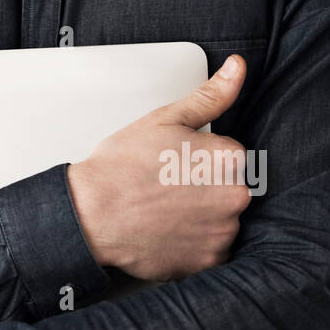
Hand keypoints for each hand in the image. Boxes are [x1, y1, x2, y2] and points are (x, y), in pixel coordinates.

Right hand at [67, 55, 252, 279]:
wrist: (92, 214)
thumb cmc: (122, 166)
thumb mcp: (165, 118)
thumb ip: (210, 95)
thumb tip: (238, 68)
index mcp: (228, 158)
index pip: (230, 155)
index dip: (200, 157)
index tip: (175, 162)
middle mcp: (234, 196)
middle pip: (230, 187)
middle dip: (205, 186)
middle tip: (167, 185)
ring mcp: (222, 232)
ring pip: (222, 218)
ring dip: (201, 214)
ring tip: (164, 208)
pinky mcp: (208, 261)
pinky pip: (211, 248)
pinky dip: (194, 241)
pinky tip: (168, 228)